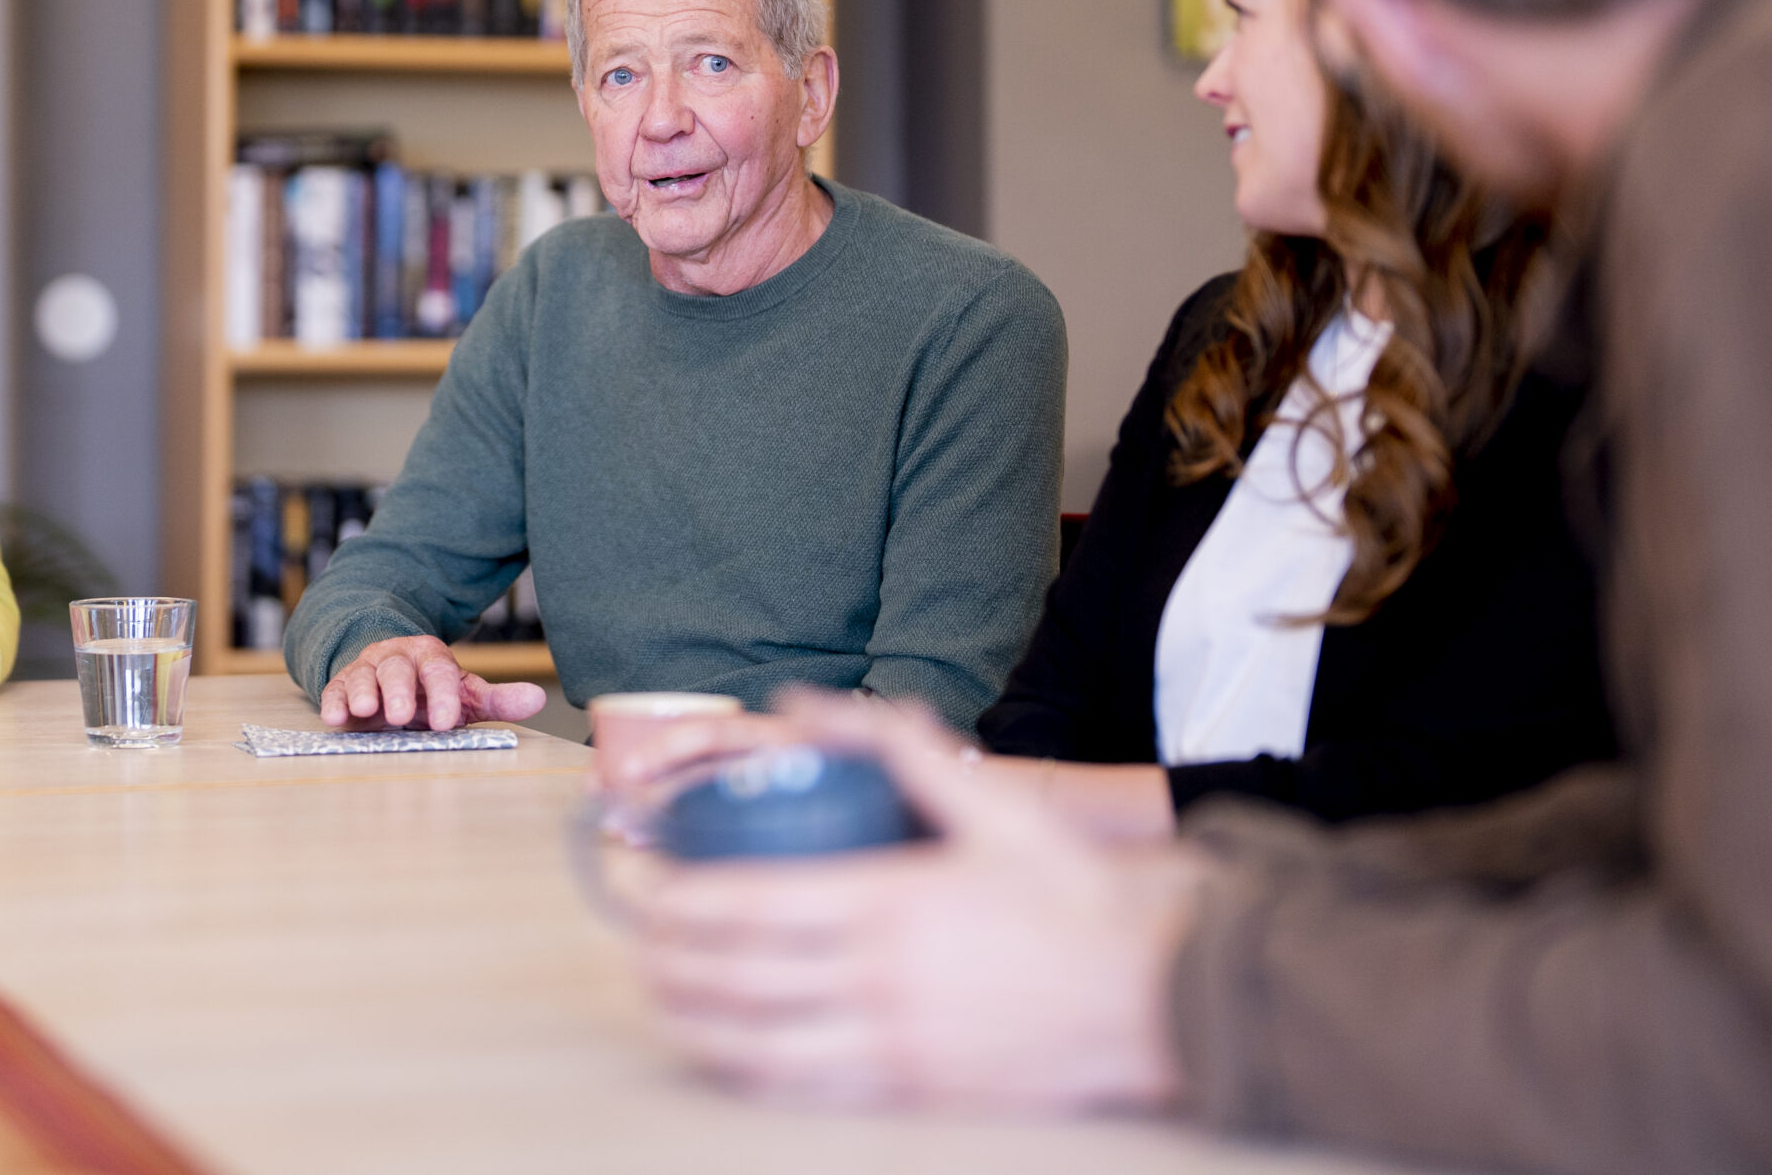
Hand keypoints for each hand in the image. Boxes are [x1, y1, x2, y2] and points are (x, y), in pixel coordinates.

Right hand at [318, 633, 545, 731]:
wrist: (388, 674)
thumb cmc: (430, 690)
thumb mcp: (464, 693)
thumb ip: (497, 699)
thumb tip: (539, 699)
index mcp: (432, 657)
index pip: (440, 673)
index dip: (443, 696)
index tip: (447, 722)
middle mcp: (398, 658)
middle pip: (398, 669)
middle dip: (399, 691)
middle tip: (401, 716)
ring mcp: (367, 669)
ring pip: (364, 675)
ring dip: (364, 692)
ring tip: (367, 710)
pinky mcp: (342, 685)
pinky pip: (336, 690)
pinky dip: (334, 702)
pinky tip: (335, 719)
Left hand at [625, 688, 1198, 1111]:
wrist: (1156, 991)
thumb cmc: (1070, 894)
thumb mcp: (991, 803)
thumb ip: (895, 745)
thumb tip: (804, 700)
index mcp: (892, 902)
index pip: (753, 906)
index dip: (682, 905)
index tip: (644, 891)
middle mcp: (883, 980)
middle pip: (739, 978)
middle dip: (670, 962)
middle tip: (634, 942)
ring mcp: (897, 1044)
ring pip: (760, 1044)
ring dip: (695, 1021)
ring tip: (661, 996)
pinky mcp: (916, 1091)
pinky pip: (808, 1090)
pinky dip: (750, 1072)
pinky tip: (727, 1052)